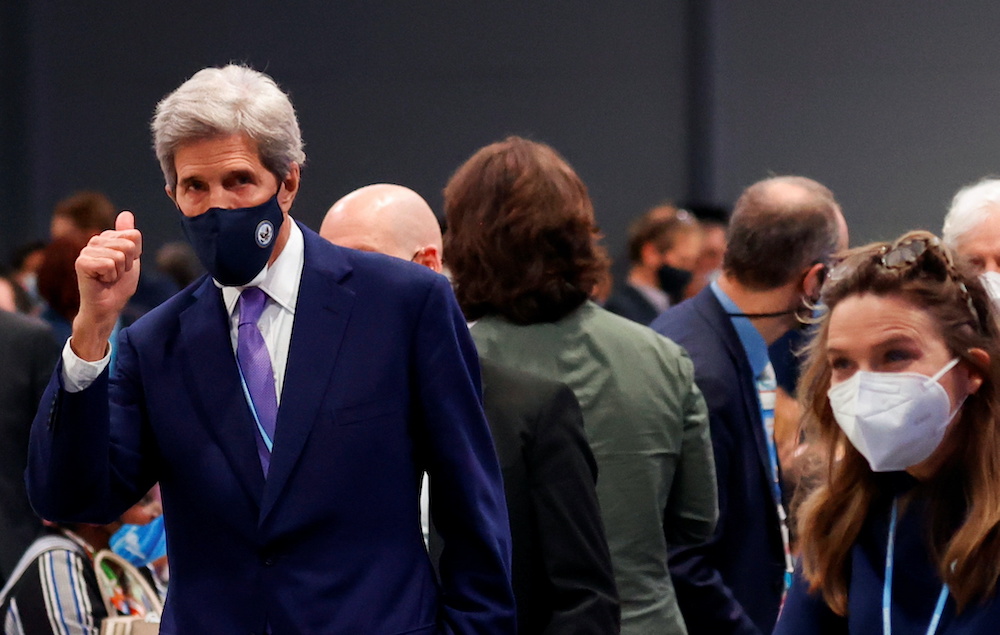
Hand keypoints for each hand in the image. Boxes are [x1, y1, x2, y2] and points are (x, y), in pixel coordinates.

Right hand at [71, 211, 141, 359]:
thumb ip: (129, 237)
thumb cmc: (118, 285)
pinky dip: (110, 276)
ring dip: (119, 272)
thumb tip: (125, 213)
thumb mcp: (131, 258)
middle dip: (128, 264)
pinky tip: (101, 281)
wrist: (108, 307)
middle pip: (128, 244)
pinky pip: (109, 264)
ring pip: (119, 255)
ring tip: (108, 278)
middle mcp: (94, 241)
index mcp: (106, 238)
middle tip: (116, 274)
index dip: (135, 255)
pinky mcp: (81, 263)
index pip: (134, 236)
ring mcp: (86, 251)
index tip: (125, 266)